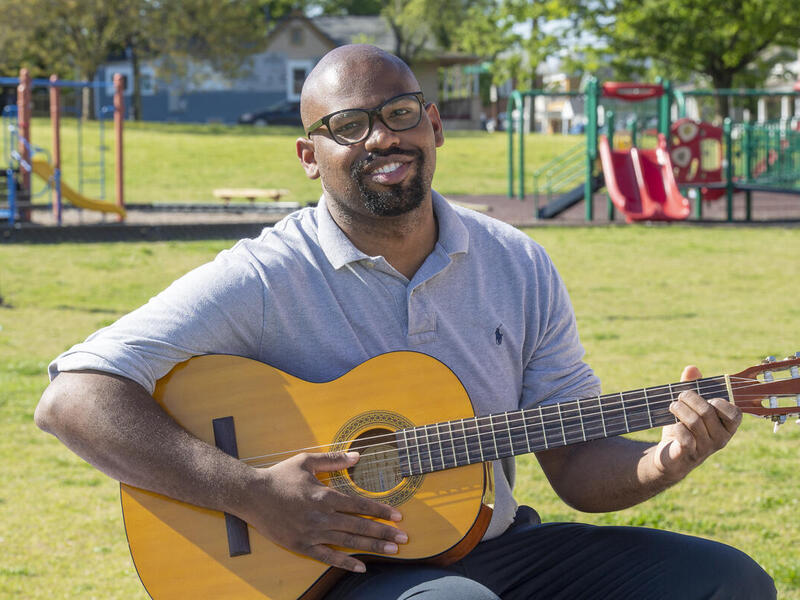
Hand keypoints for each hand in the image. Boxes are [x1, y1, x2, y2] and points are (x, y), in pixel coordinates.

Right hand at [240, 451, 406, 572]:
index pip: (359, 505)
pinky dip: (346, 563)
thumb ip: (334, 460)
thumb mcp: (306, 461)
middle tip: (404, 538)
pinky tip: (362, 567)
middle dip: (384, 532)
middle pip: (359, 526)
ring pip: (348, 542)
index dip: (380, 511)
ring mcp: (312, 533)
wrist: (251, 495)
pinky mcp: (301, 546)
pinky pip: (327, 557)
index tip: (398, 516)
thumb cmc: (280, 476)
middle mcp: (321, 516)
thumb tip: (358, 456)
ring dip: (372, 546)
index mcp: (324, 495)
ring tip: (392, 550)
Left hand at [652, 365, 741, 482]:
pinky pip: (685, 436)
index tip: (706, 398)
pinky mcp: (689, 455)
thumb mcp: (690, 406)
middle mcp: (721, 439)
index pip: (735, 412)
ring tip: (673, 406)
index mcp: (727, 427)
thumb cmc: (685, 428)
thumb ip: (693, 387)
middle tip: (680, 397)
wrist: (670, 456)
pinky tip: (674, 425)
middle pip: (707, 411)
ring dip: (679, 409)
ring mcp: (706, 449)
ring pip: (694, 421)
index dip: (719, 401)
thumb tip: (692, 368)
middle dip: (689, 398)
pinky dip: (677, 426)